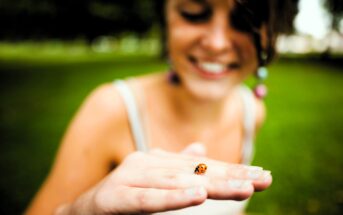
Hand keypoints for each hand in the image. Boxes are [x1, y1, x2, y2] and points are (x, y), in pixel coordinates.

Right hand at [56, 146, 271, 214]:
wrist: (80, 212)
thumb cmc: (121, 198)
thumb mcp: (153, 183)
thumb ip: (176, 168)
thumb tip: (200, 150)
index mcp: (158, 162)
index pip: (201, 166)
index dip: (231, 170)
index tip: (261, 175)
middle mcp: (148, 164)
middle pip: (196, 171)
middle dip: (232, 176)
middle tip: (264, 178)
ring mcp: (132, 178)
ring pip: (178, 182)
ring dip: (211, 185)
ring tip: (243, 187)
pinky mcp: (116, 197)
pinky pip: (149, 199)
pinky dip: (173, 197)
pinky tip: (198, 195)